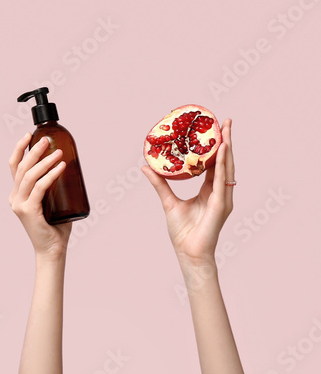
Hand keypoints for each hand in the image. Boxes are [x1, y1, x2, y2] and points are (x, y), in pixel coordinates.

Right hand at [9, 134, 70, 260]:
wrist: (53, 250)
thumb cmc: (55, 228)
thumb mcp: (51, 202)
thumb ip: (53, 188)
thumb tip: (68, 167)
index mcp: (17, 194)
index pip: (14, 166)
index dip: (19, 149)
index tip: (28, 135)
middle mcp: (15, 198)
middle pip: (21, 167)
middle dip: (34, 150)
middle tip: (46, 140)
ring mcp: (20, 204)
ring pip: (30, 175)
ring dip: (45, 161)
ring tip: (59, 153)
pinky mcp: (29, 211)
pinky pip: (40, 188)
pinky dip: (51, 175)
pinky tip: (61, 167)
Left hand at [143, 118, 234, 264]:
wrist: (189, 252)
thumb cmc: (182, 232)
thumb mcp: (168, 202)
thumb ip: (160, 184)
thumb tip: (145, 167)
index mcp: (210, 191)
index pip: (214, 164)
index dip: (216, 147)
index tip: (215, 129)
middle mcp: (220, 192)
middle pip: (225, 162)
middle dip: (227, 141)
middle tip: (226, 121)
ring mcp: (223, 198)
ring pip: (227, 168)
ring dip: (227, 148)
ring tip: (226, 130)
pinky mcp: (221, 205)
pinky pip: (222, 181)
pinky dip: (222, 165)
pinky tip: (222, 151)